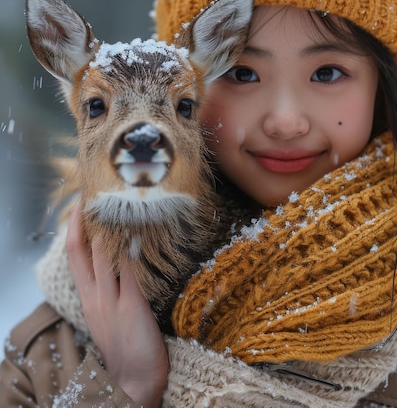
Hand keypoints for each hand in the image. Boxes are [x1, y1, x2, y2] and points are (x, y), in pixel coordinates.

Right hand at [66, 203, 168, 406]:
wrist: (134, 380)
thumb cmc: (126, 346)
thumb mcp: (110, 315)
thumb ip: (112, 288)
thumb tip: (122, 260)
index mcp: (89, 297)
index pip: (75, 256)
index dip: (75, 230)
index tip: (80, 207)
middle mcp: (95, 296)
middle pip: (80, 251)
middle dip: (82, 222)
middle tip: (89, 195)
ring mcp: (112, 300)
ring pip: (103, 256)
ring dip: (109, 229)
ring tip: (117, 203)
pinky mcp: (132, 305)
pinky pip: (130, 271)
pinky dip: (134, 251)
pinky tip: (141, 233)